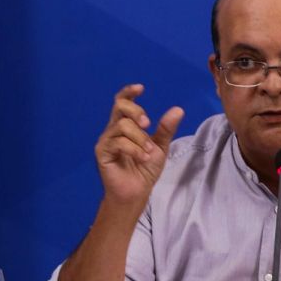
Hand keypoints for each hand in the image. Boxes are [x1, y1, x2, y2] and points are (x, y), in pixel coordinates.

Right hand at [95, 84, 183, 208]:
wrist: (137, 192)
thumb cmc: (145, 169)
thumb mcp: (160, 147)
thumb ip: (166, 129)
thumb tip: (178, 109)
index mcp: (126, 125)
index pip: (122, 102)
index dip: (129, 92)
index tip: (141, 88)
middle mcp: (113, 130)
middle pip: (120, 106)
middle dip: (137, 112)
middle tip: (148, 124)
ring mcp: (106, 141)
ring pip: (122, 126)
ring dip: (140, 138)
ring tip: (148, 152)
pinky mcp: (102, 153)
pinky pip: (118, 142)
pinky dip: (134, 149)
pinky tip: (142, 158)